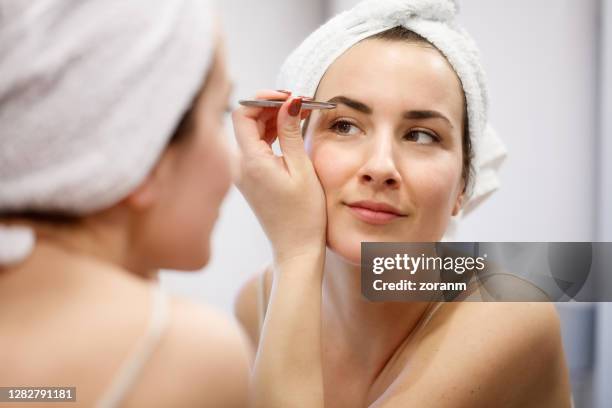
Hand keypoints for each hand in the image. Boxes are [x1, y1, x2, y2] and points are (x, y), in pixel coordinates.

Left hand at [232, 90, 326, 263]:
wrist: (296, 248)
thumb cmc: (303, 214)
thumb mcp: (302, 169)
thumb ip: (291, 132)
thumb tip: (289, 101)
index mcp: (250, 162)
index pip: (243, 114)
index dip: (264, 99)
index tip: (289, 97)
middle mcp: (239, 166)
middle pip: (246, 121)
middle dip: (272, 106)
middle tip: (300, 103)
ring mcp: (242, 173)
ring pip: (251, 133)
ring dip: (273, 120)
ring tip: (300, 114)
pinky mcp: (250, 179)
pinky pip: (256, 148)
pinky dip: (271, 135)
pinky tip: (290, 131)